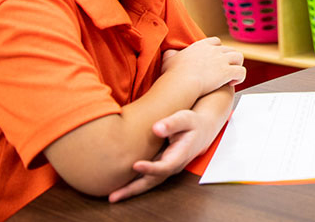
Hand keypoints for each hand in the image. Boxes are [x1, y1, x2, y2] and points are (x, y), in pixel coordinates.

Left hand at [107, 107, 221, 201]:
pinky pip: (145, 178)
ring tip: (112, 196)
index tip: (135, 165)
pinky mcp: (159, 167)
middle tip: (114, 196)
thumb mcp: (186, 118)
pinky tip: (118, 187)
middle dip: (133, 189)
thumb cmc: (192, 123)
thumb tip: (157, 128)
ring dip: (130, 190)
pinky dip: (132, 184)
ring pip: (148, 182)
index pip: (165, 166)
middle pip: (153, 181)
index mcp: (180, 155)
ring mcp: (165, 168)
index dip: (151, 168)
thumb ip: (172, 123)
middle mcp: (172, 166)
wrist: (201, 131)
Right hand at [161, 37, 245, 96]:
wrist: (181, 82)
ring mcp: (222, 60)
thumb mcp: (169, 59)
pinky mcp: (227, 71)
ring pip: (239, 57)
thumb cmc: (173, 74)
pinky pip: (241, 71)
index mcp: (201, 45)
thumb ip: (171, 54)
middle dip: (230, 59)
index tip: (216, 58)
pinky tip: (232, 83)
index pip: (216, 42)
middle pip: (229, 49)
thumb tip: (169, 53)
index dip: (218, 49)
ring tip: (232, 76)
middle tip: (225, 70)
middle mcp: (214, 50)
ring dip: (237, 65)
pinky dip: (239, 77)